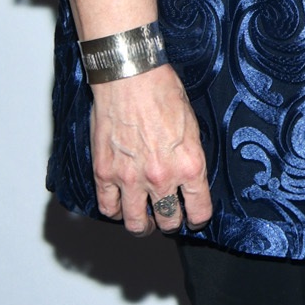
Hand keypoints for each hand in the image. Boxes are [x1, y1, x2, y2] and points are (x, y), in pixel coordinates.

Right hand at [89, 64, 211, 233]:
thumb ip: (190, 156)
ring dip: (143, 226)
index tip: (196, 217)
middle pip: (168, 219)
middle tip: (170, 218)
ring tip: (145, 223)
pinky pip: (107, 207)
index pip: (199, 209)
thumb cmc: (163, 93)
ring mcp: (130, 178)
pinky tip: (120, 208)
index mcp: (190, 165)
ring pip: (136, 223)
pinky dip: (114, 211)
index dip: (199, 218)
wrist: (130, 78)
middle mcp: (161, 177)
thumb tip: (189, 176)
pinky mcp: (105, 174)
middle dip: (172, 222)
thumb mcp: (192, 126)